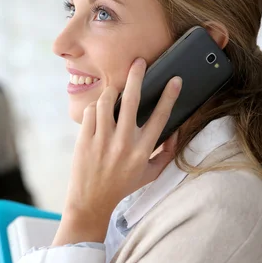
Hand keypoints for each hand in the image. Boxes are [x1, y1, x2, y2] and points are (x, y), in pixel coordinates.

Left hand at [53, 59, 181, 244]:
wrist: (91, 201)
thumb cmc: (123, 186)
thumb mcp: (150, 174)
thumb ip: (166, 154)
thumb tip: (176, 132)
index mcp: (143, 150)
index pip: (160, 117)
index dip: (170, 95)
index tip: (175, 79)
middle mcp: (124, 143)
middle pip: (133, 100)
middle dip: (137, 76)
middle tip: (138, 62)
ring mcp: (102, 140)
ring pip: (107, 101)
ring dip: (112, 90)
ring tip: (116, 88)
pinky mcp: (85, 139)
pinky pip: (91, 112)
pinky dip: (96, 107)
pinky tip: (100, 110)